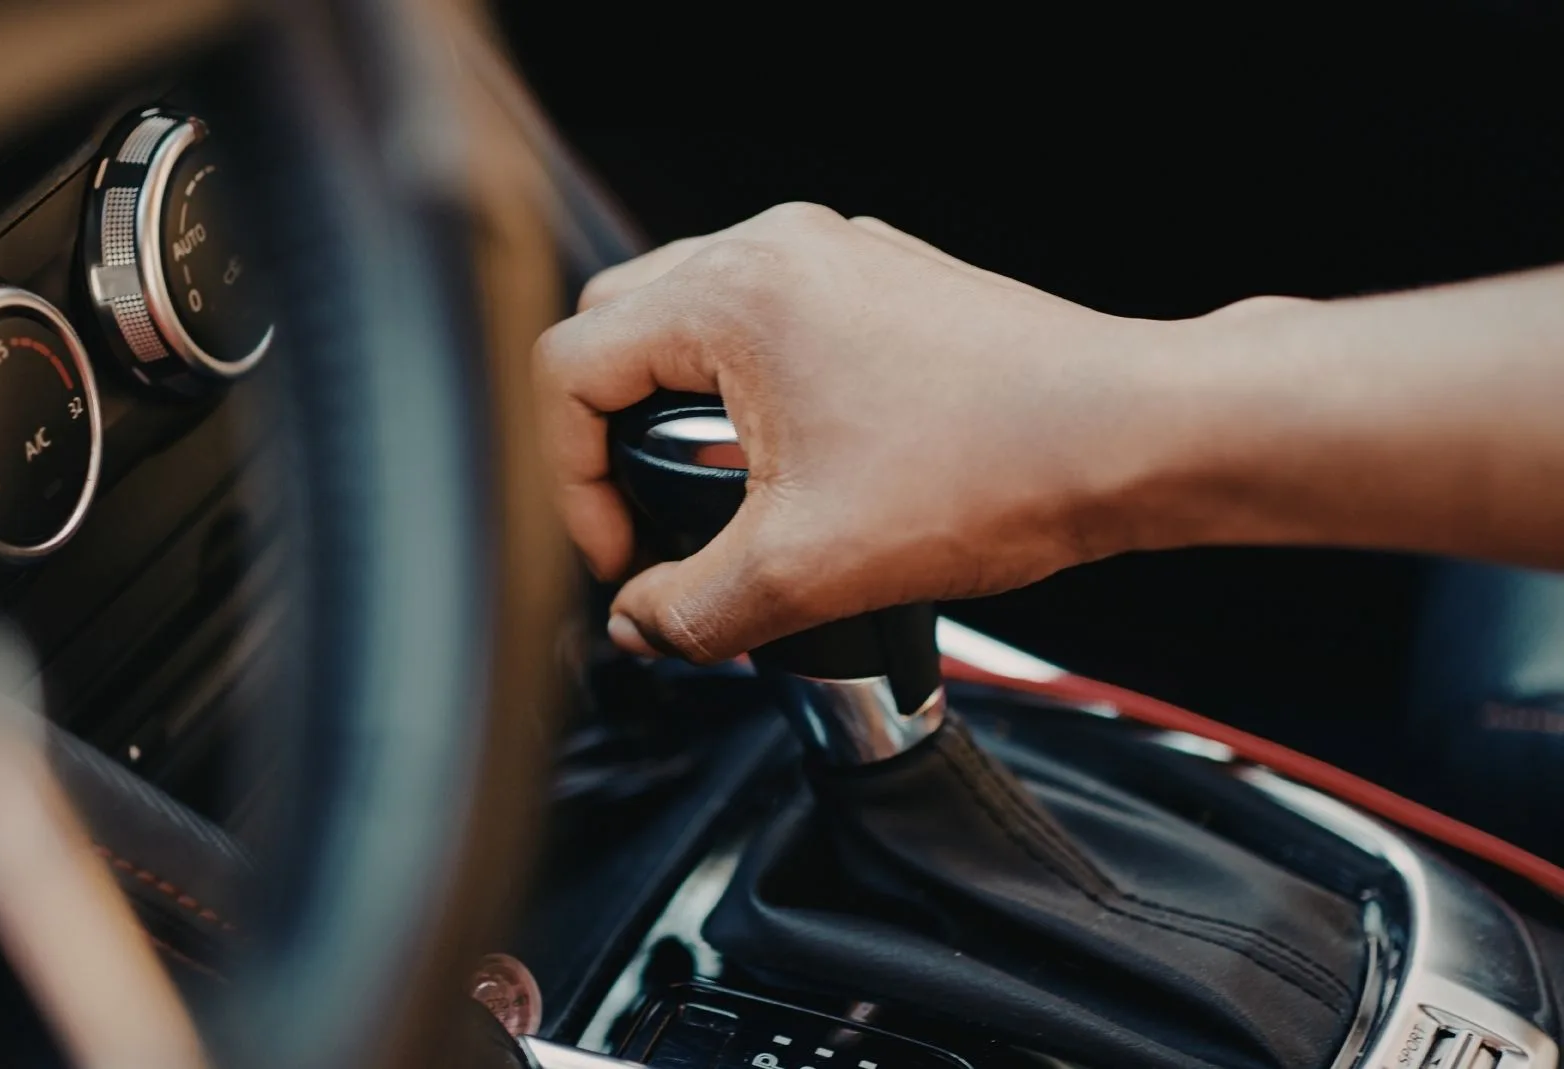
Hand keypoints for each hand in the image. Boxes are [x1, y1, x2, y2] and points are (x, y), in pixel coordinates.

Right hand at [534, 202, 1177, 662]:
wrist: (1134, 437)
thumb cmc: (997, 469)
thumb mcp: (805, 570)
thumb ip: (690, 610)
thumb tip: (639, 628)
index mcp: (734, 293)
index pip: (571, 367)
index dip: (570, 479)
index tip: (626, 553)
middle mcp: (775, 249)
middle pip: (618, 328)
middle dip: (611, 436)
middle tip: (652, 521)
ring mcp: (833, 256)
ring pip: (690, 319)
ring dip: (677, 410)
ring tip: (722, 498)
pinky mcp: (879, 281)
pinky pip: (766, 322)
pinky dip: (746, 388)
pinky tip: (794, 466)